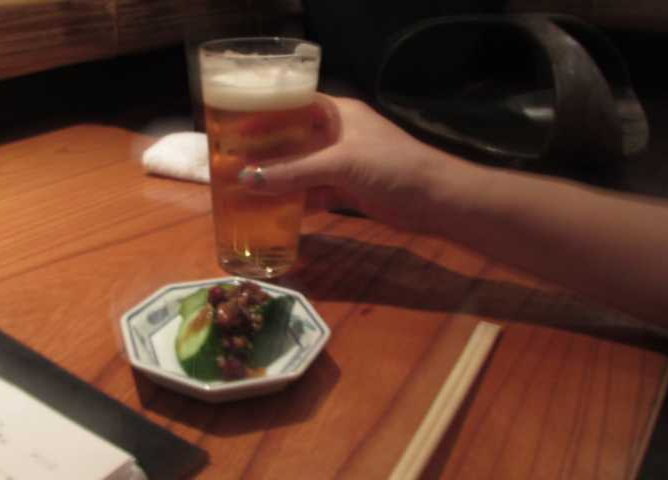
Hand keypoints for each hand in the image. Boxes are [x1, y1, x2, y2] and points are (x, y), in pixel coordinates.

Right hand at [237, 94, 471, 230]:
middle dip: (267, 152)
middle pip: (294, 139)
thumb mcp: (340, 163)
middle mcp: (337, 134)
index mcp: (337, 113)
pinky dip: (297, 201)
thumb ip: (294, 172)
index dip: (266, 113)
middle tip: (232, 162)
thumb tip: (246, 179)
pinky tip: (274, 211)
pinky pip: (314, 192)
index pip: (295, 104)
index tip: (235, 126)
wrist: (435, 199)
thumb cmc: (390, 166)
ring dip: (279, 179)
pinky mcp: (347, 189)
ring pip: (302, 169)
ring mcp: (342, 164)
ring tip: (244, 189)